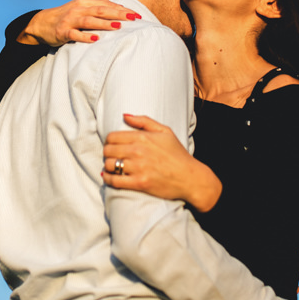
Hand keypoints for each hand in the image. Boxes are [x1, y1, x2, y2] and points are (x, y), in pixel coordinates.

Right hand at [17, 0, 140, 45]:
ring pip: (89, 21)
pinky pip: (74, 34)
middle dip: (118, 14)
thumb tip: (119, 10)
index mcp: (84, 3)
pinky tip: (96, 39)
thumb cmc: (66, 17)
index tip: (137, 15)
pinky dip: (85, 36)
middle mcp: (78, 9)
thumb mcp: (81, 8)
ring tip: (118, 27)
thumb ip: (97, 8)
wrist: (40, 23)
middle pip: (101, 10)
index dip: (122, 9)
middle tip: (133, 19)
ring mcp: (69, 20)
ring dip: (104, 24)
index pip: (107, 5)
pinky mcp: (62, 32)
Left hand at [102, 114, 222, 211]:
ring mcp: (139, 168)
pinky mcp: (140, 183)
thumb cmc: (178, 154)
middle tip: (112, 157)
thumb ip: (144, 121)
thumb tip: (124, 116)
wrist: (191, 178)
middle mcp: (139, 151)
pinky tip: (109, 177)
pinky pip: (114, 180)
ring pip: (109, 165)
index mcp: (143, 137)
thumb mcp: (165, 131)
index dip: (109, 142)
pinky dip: (108, 179)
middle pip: (108, 150)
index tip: (112, 146)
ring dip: (108, 166)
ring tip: (112, 167)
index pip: (112, 137)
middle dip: (107, 154)